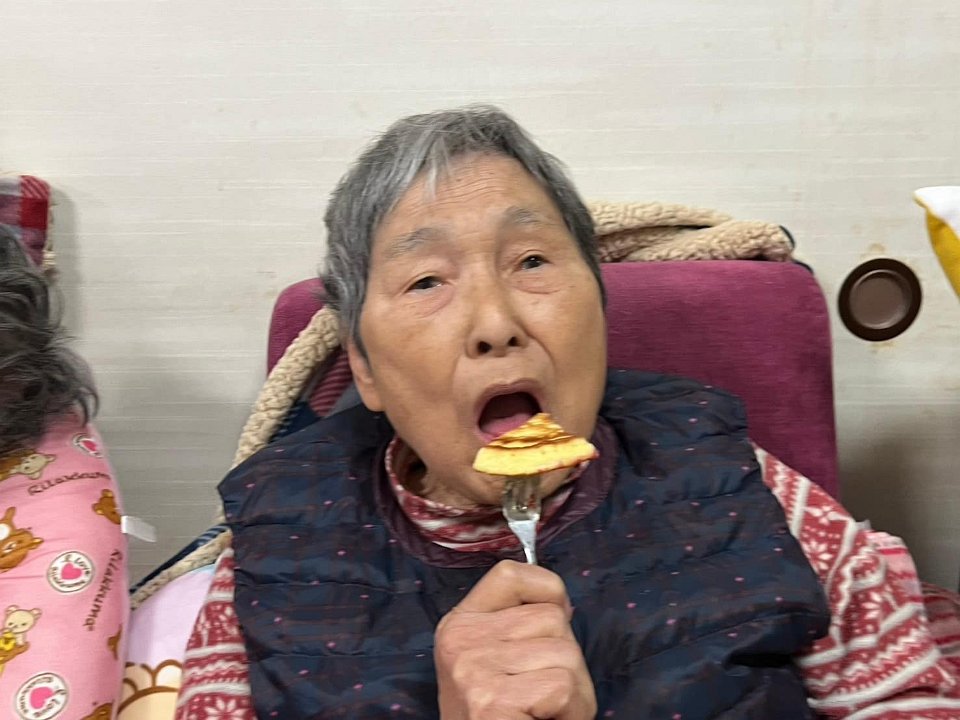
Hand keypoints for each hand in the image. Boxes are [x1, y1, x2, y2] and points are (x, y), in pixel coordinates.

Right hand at [434, 560, 596, 719]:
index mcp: (458, 625)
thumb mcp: (497, 664)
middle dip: (568, 660)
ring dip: (576, 692)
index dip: (547, 591)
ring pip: (566, 652)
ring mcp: (471, 670)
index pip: (510, 573)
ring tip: (546, 714)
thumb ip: (519, 628)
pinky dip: (573, 713)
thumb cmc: (505, 718)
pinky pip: (564, 686)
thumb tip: (565, 606)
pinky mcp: (490, 701)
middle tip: (547, 698)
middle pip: (552, 618)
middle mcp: (458, 640)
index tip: (557, 621)